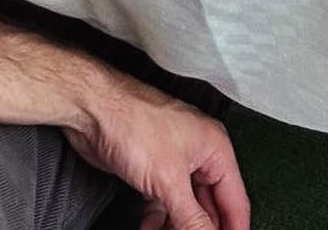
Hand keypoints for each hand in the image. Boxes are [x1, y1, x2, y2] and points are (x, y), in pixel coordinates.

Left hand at [67, 73, 249, 229]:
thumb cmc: (132, 122)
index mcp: (215, 148)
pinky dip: (158, 221)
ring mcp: (174, 162)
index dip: (234, 228)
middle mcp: (198, 154)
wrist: (92, 110)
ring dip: (177, 227)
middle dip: (200, 228)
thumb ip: (192, 218)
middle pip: (210, 206)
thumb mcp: (168, 181)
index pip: (235, 201)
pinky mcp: (152, 169)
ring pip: (185, 207)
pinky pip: (163, 203)